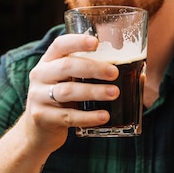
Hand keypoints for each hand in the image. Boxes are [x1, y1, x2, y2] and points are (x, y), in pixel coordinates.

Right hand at [22, 33, 119, 152]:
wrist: (37, 131)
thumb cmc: (62, 101)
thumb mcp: (67, 82)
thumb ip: (88, 74)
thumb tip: (136, 73)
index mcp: (48, 61)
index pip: (59, 45)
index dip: (76, 41)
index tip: (96, 42)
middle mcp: (40, 75)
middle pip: (66, 67)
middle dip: (92, 68)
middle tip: (114, 72)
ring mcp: (38, 97)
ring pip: (67, 91)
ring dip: (93, 92)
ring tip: (114, 93)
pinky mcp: (42, 117)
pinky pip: (67, 116)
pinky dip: (88, 117)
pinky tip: (103, 116)